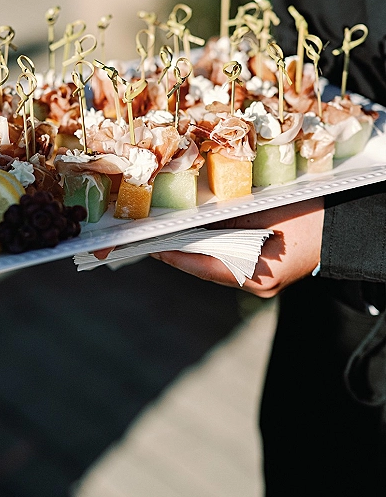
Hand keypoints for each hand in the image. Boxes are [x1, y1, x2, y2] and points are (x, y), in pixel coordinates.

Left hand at [151, 198, 323, 297]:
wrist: (344, 226)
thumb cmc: (307, 216)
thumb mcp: (262, 212)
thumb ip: (227, 219)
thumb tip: (193, 219)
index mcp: (253, 274)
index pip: (201, 266)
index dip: (174, 255)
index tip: (152, 246)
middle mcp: (256, 284)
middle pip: (208, 267)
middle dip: (184, 251)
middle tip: (159, 237)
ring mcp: (264, 284)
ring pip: (221, 266)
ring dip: (202, 250)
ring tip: (177, 234)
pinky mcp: (269, 276)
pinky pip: (236, 264)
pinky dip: (221, 249)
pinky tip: (208, 236)